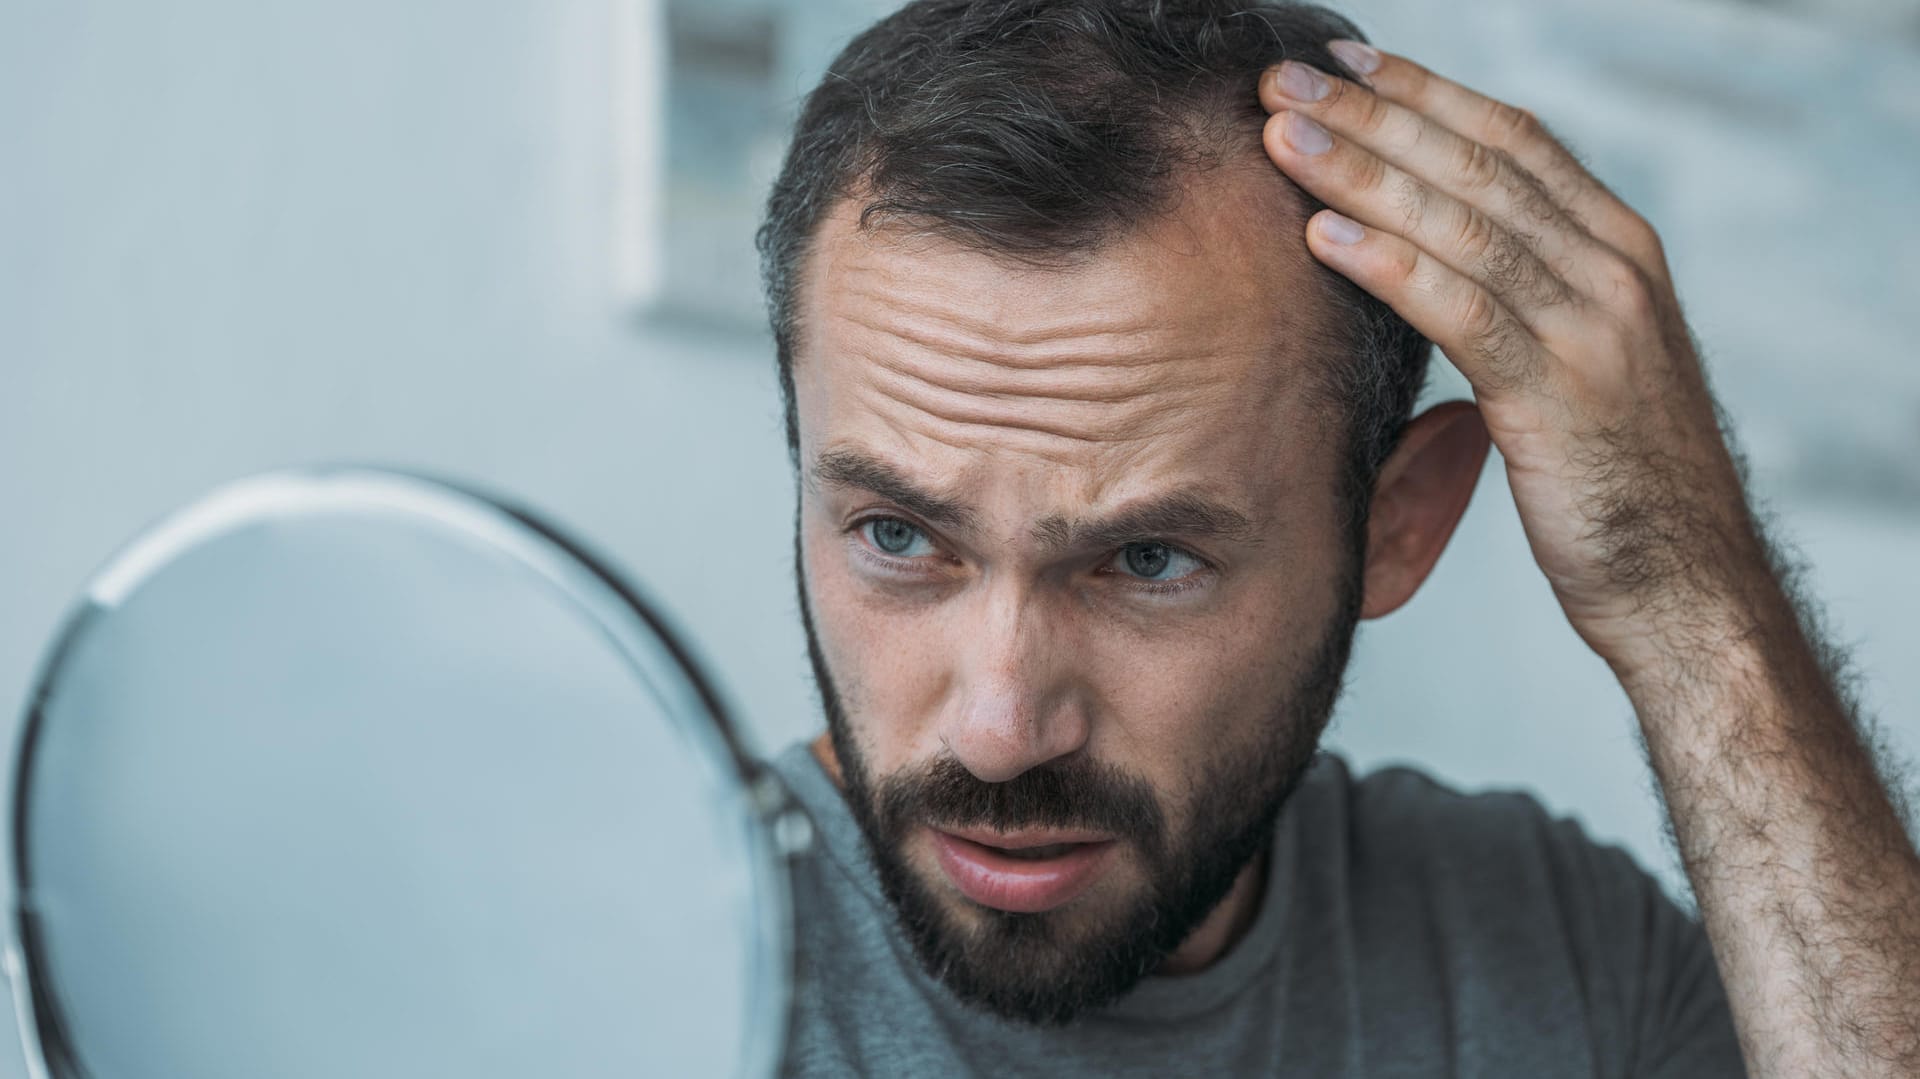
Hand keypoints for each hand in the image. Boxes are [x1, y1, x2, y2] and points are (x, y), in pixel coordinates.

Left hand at [1259, 42, 1765, 675]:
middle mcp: (1614, 270)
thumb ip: (1527, 296)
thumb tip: (1435, 251)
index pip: (1512, 139)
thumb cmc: (1618, 480)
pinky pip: (1463, 311)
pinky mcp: (1561, 396)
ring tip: (1281, 141)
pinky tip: (1321, 238)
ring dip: (1363, 174)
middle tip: (1284, 81)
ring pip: (1463, 224)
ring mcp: (1594, 328)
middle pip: (1478, 164)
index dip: (1423, 94)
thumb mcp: (1581, 363)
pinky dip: (1388, 266)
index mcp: (1620, 250)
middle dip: (1373, 116)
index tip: (1343, 64)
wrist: (1687, 585)